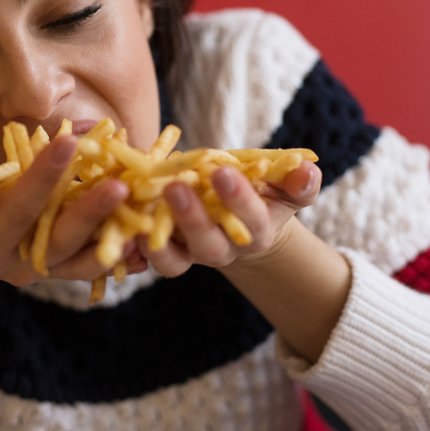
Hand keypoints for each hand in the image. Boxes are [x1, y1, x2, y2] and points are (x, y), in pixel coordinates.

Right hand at [0, 135, 138, 287]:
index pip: (19, 209)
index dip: (42, 176)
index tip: (66, 141)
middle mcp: (17, 266)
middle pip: (60, 240)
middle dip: (90, 212)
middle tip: (119, 184)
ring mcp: (41, 271)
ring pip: (84, 260)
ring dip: (114, 236)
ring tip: (142, 211)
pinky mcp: (59, 268)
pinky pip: (92, 263)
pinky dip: (119, 251)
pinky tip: (146, 237)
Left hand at [139, 160, 320, 277]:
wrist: (236, 215)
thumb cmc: (264, 194)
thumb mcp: (285, 186)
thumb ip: (298, 181)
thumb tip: (306, 170)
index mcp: (256, 233)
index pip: (252, 220)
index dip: (238, 200)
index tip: (223, 172)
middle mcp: (223, 249)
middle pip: (209, 245)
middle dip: (193, 218)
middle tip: (176, 187)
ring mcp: (191, 254)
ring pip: (175, 260)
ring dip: (158, 238)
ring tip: (141, 212)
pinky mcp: (165, 251)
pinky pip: (150, 257)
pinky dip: (136, 244)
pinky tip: (123, 220)